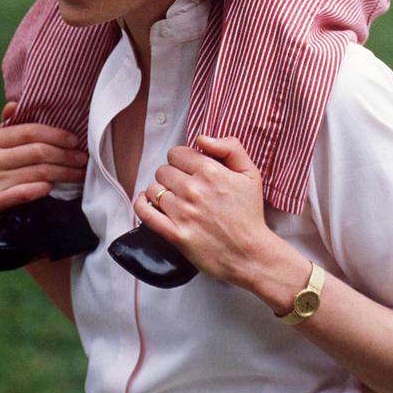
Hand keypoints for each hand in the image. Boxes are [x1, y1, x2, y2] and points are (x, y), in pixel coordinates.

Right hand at [0, 102, 87, 215]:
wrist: (4, 211)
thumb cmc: (14, 172)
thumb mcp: (12, 147)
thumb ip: (15, 125)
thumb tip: (13, 105)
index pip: (30, 132)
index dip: (56, 135)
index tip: (75, 140)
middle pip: (37, 152)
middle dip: (65, 155)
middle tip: (82, 159)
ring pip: (37, 172)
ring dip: (63, 173)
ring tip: (78, 173)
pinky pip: (22, 192)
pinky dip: (39, 189)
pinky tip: (51, 187)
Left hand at [133, 135, 276, 287]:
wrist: (250, 254)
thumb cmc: (249, 214)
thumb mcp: (250, 173)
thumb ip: (230, 147)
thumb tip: (202, 138)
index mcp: (210, 171)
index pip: (176, 153)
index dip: (181, 160)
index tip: (188, 169)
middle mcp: (193, 190)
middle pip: (163, 170)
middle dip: (171, 175)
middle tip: (182, 186)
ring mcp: (182, 212)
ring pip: (154, 189)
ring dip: (160, 192)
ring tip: (172, 198)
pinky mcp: (175, 234)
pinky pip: (146, 213)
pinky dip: (141, 204)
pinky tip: (146, 201)